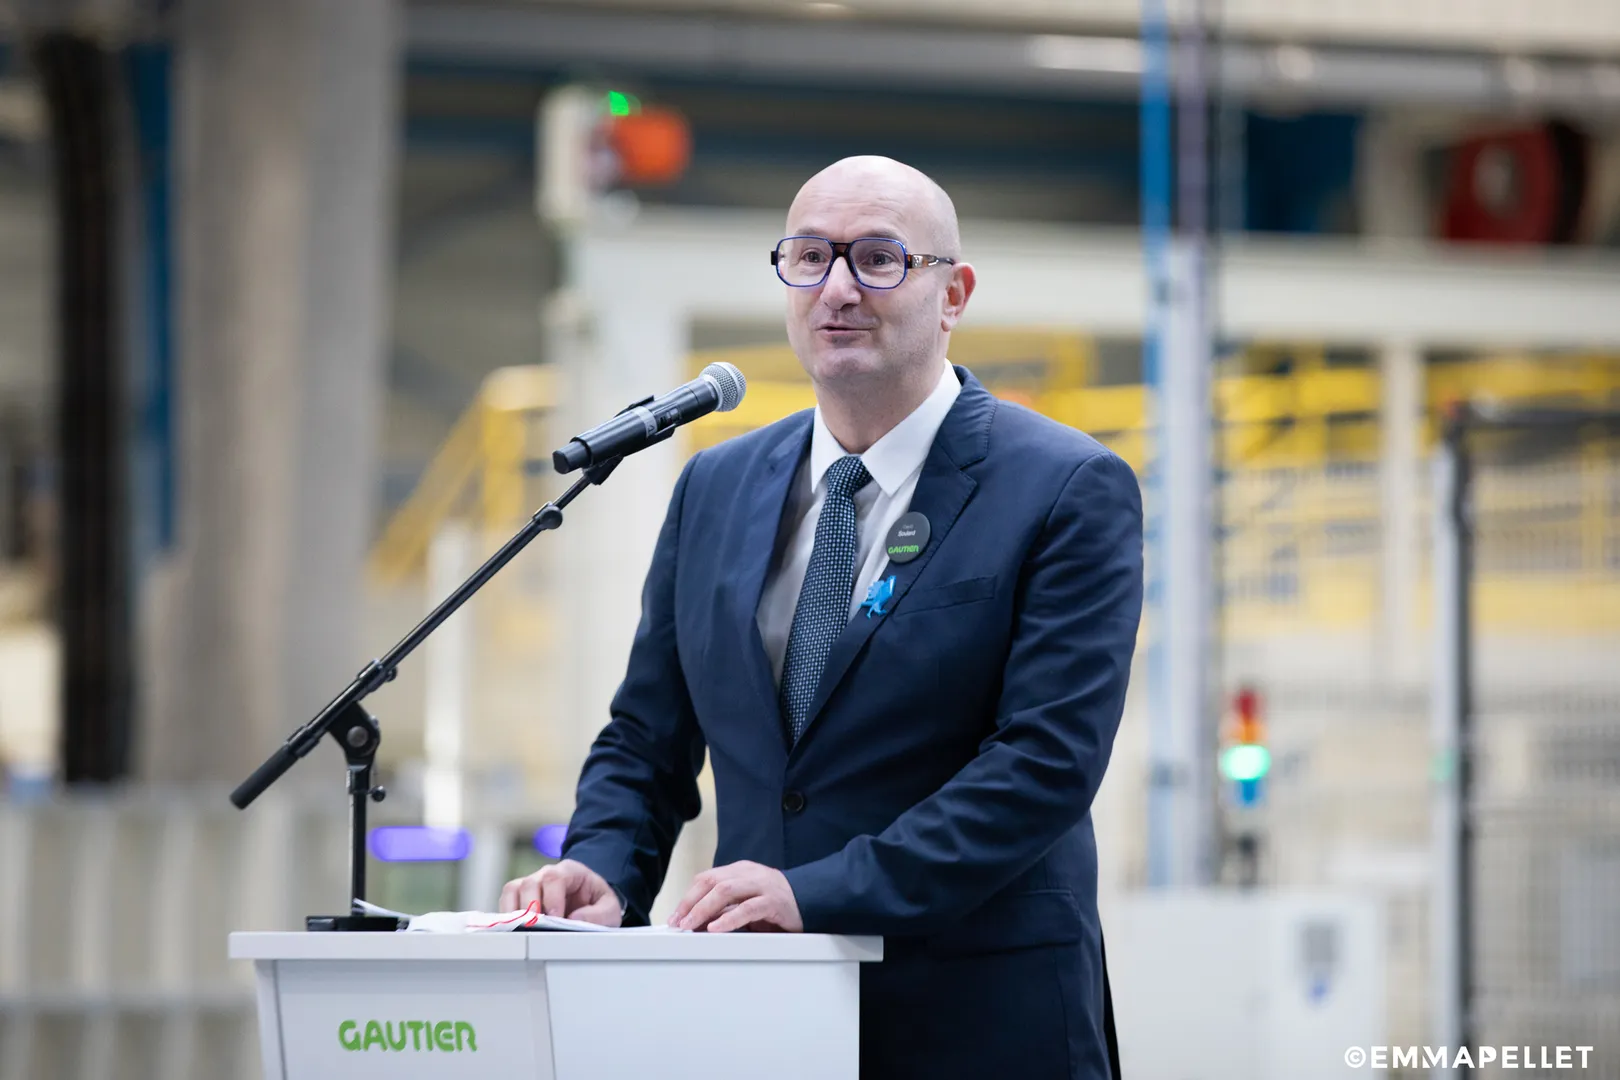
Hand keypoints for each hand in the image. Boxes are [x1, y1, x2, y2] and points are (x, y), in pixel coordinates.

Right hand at [498, 859, 621, 926]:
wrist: (589, 903)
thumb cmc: (597, 904)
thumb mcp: (609, 908)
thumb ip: (599, 914)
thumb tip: (574, 919)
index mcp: (570, 871)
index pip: (555, 878)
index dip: (552, 898)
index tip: (555, 918)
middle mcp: (546, 874)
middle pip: (530, 883)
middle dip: (531, 907)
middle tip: (535, 928)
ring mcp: (531, 884)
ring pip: (513, 890)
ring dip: (515, 912)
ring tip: (522, 931)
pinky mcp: (520, 897)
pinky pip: (506, 901)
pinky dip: (507, 916)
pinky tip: (515, 931)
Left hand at [669, 861, 802, 932]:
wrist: (813, 901)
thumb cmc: (777, 906)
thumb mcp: (746, 903)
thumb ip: (726, 908)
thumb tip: (696, 923)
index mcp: (740, 871)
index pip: (707, 878)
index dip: (688, 896)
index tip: (676, 916)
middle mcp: (749, 873)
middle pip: (712, 882)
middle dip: (691, 903)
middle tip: (678, 923)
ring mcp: (762, 885)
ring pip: (725, 891)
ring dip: (703, 909)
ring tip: (691, 926)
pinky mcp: (774, 901)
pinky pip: (748, 908)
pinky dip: (729, 918)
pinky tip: (716, 928)